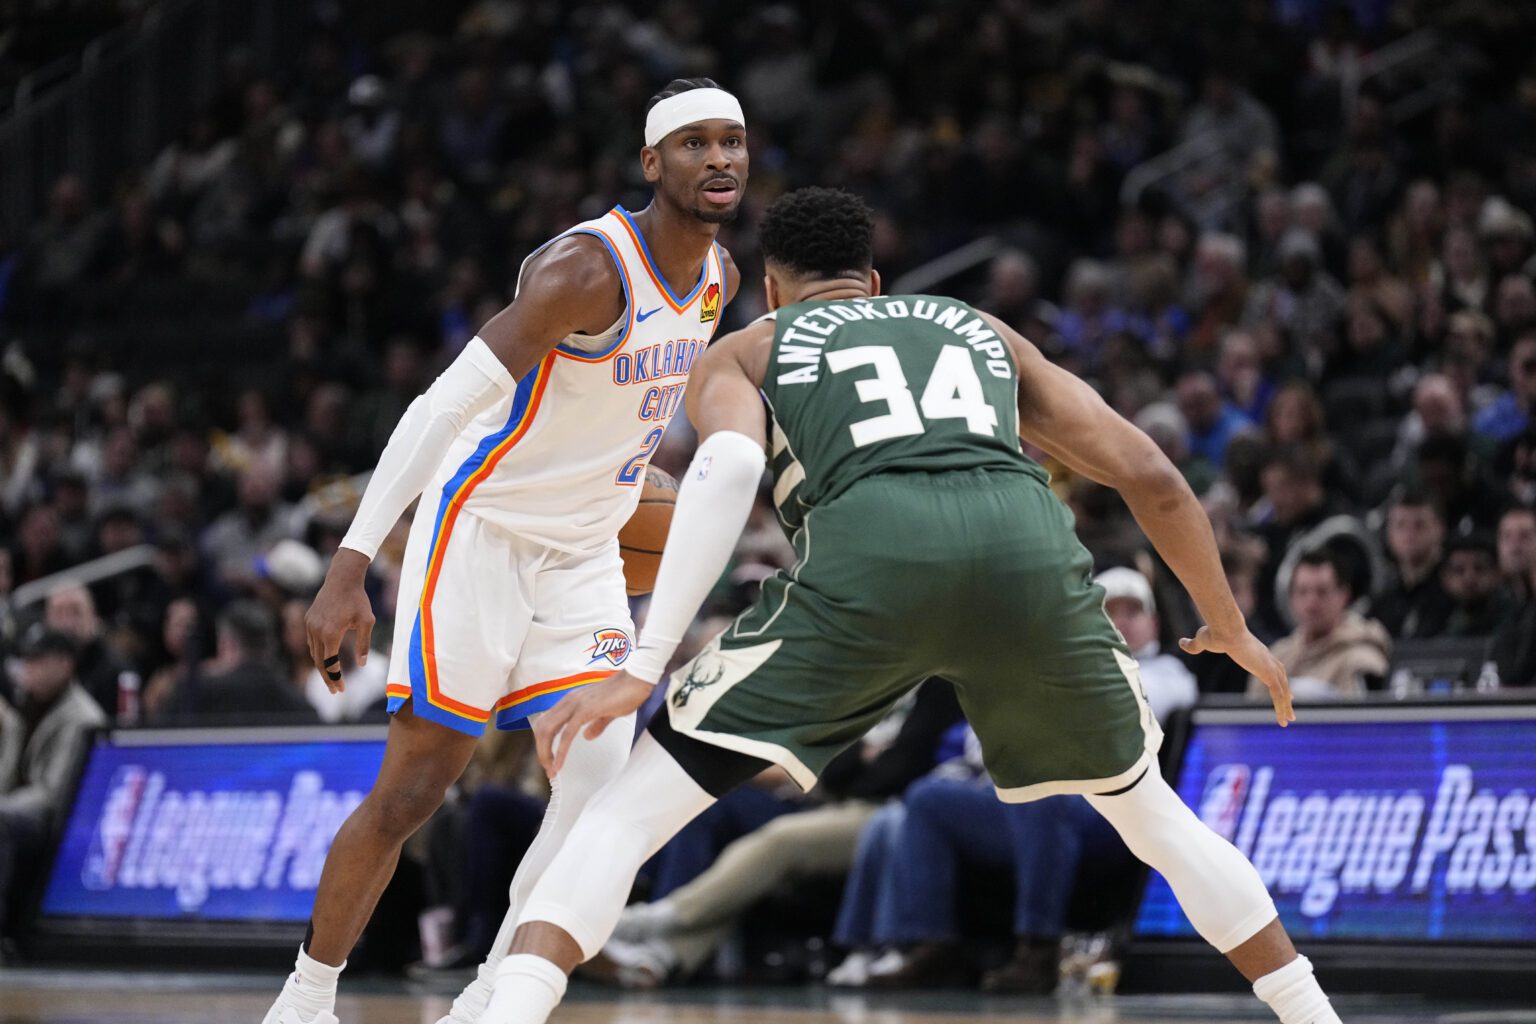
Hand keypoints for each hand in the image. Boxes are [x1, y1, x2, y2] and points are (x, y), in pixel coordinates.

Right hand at [305, 550, 375, 693]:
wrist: (342, 579)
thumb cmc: (358, 600)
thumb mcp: (367, 622)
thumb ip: (364, 644)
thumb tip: (362, 664)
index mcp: (331, 634)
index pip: (330, 664)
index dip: (335, 678)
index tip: (341, 690)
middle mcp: (316, 631)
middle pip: (319, 663)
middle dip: (327, 678)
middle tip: (335, 691)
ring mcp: (310, 625)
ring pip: (314, 653)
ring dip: (322, 667)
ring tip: (332, 677)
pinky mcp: (308, 620)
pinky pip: (312, 642)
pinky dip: (318, 654)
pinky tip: (327, 659)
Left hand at [534, 672, 653, 776]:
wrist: (637, 680)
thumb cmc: (626, 693)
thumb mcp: (607, 712)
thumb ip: (596, 724)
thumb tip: (587, 736)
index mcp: (571, 701)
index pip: (546, 722)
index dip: (544, 742)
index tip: (550, 759)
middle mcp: (568, 701)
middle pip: (542, 728)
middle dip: (541, 751)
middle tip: (548, 769)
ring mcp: (575, 704)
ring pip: (549, 731)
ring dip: (546, 753)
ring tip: (551, 770)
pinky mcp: (584, 710)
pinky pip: (567, 734)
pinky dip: (560, 751)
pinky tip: (560, 764)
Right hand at [1180, 625, 1294, 726]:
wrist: (1224, 631)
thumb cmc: (1214, 632)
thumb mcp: (1202, 640)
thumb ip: (1194, 645)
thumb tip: (1181, 642)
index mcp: (1255, 651)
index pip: (1271, 666)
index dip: (1276, 677)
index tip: (1278, 686)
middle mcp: (1266, 658)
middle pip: (1281, 678)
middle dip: (1286, 693)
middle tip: (1290, 706)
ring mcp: (1269, 665)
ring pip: (1282, 690)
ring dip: (1285, 706)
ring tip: (1288, 721)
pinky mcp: (1268, 673)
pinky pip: (1278, 694)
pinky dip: (1283, 707)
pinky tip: (1284, 718)